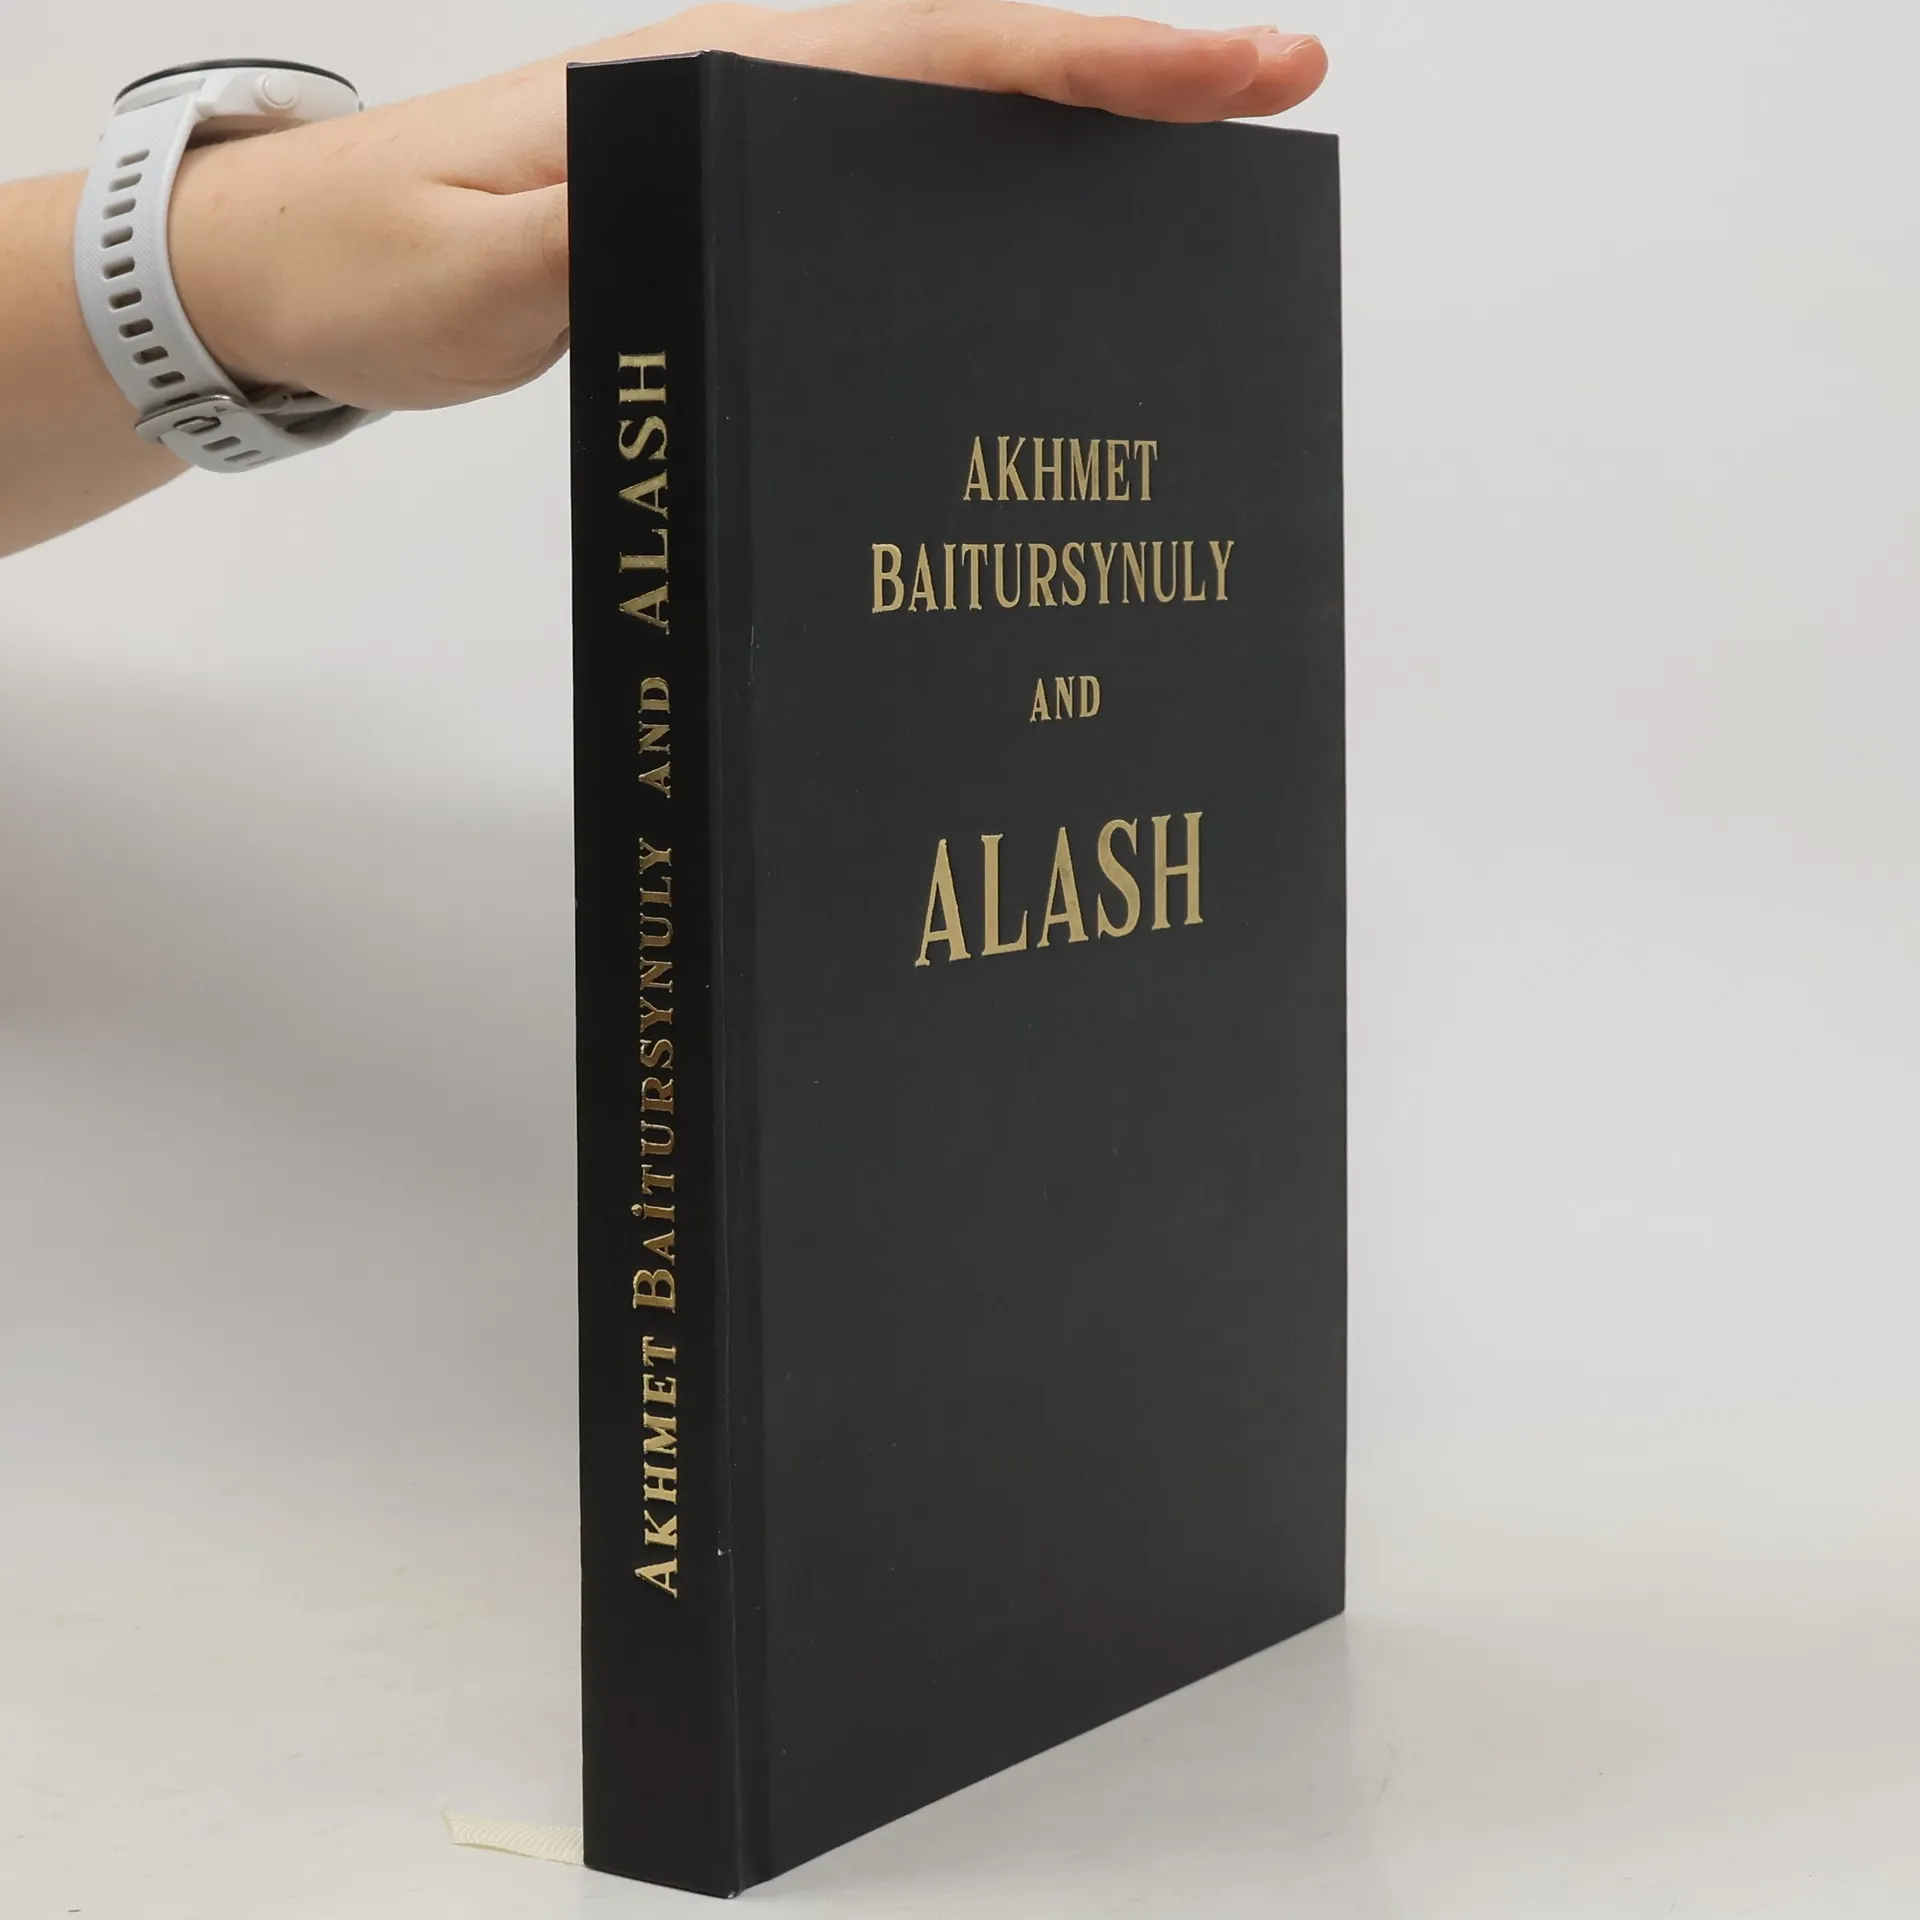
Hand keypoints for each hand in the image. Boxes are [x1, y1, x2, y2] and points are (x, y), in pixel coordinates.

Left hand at [169, 2, 1327, 414]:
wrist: (289, 264)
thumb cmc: (374, 265)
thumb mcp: (481, 270)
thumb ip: (606, 234)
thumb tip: (740, 199)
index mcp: (712, 80)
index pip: (944, 53)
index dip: (1098, 61)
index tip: (1237, 67)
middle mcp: (744, 86)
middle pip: (975, 63)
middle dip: (1131, 76)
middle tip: (1276, 95)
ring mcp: (740, 135)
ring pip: (942, 111)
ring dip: (1072, 124)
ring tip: (1200, 166)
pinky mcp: (723, 192)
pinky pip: (887, 173)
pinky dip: (983, 178)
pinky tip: (1032, 233)